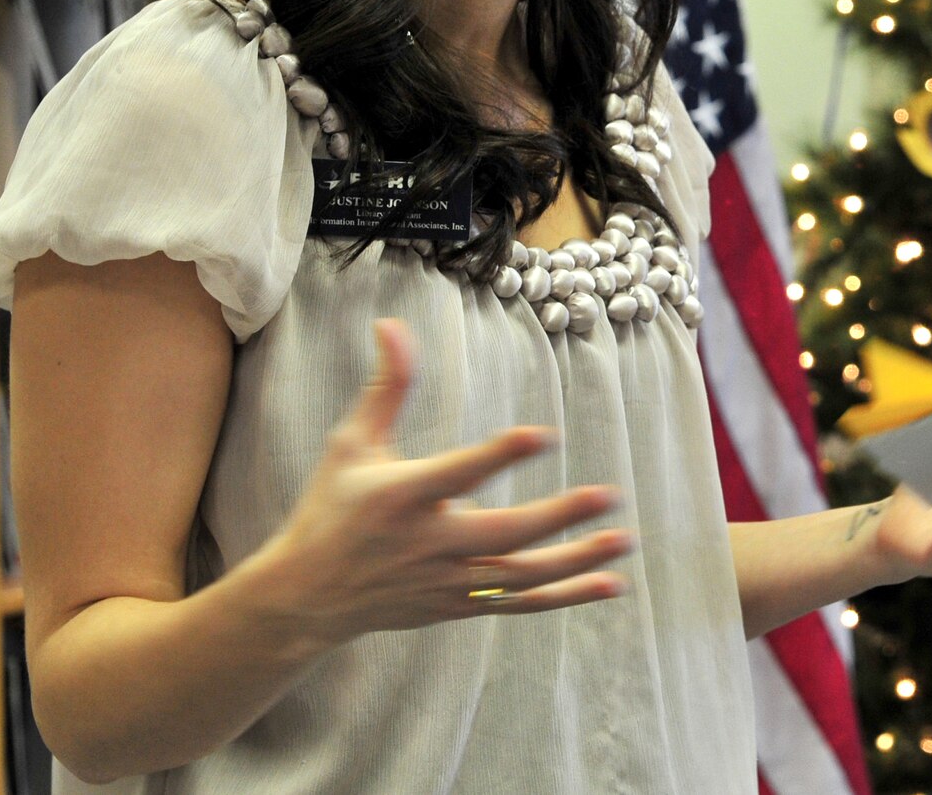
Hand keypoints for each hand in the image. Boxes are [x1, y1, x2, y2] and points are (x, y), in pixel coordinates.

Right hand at [246, 318, 632, 648]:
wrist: (307, 596)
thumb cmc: (331, 508)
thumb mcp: (350, 444)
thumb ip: (385, 387)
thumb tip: (393, 325)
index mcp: (401, 498)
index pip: (459, 473)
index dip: (501, 455)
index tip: (545, 434)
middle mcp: (428, 544)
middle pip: (503, 535)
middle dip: (558, 518)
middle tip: (608, 495)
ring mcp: (447, 581)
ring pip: (520, 576)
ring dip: (576, 561)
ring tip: (624, 541)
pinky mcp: (458, 605)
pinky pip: (520, 603)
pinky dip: (565, 596)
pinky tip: (610, 584)